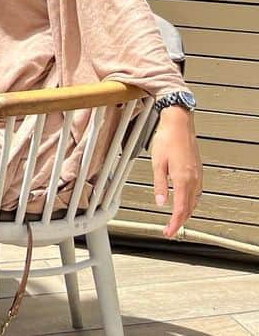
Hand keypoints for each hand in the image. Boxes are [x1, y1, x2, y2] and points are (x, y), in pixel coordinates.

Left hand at [149, 106, 202, 237]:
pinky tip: (185, 201)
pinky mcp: (197, 170)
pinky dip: (190, 202)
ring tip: (175, 219)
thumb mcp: (158, 163)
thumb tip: (161, 202)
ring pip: (194, 201)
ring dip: (186, 212)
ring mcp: (198, 175)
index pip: (181, 209)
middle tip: (169, 229)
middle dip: (180, 221)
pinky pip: (197, 192)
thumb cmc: (167, 139)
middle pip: (189, 208)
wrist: (179, 123)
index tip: (168, 232)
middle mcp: (194, 179)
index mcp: (184, 179)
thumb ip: (160, 185)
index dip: (174, 223)